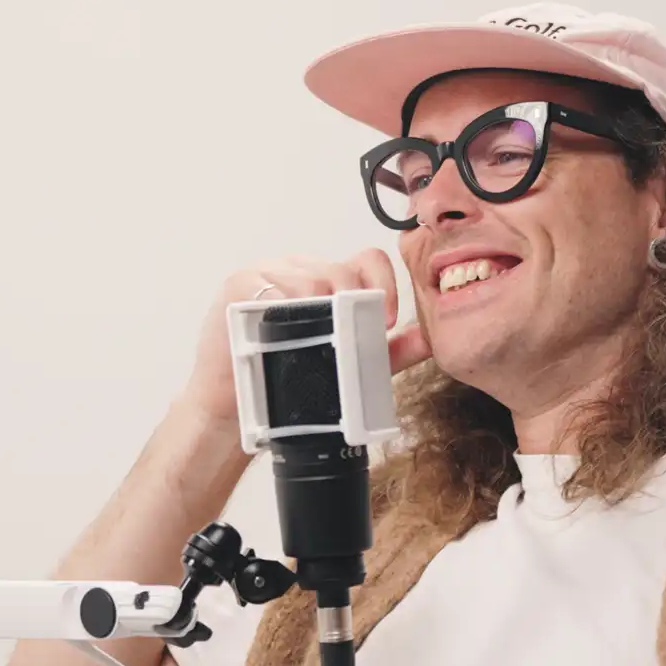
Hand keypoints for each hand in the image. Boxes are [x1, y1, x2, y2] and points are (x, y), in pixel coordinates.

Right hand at [178, 247, 431, 423]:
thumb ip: (390, 350)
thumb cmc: (288, 379)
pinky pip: (272, 286)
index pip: (367, 260)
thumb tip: (430, 340)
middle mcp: (300, 269)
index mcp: (327, 279)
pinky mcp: (239, 284)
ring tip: (320, 336)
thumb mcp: (349, 364)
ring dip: (323, 308)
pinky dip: (286, 306)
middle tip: (354, 335)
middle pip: (341, 269)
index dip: (385, 282)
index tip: (390, 318)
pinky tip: (288, 328)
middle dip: (355, 303)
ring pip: (311, 277)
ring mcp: (268, 273)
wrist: (236, 406)